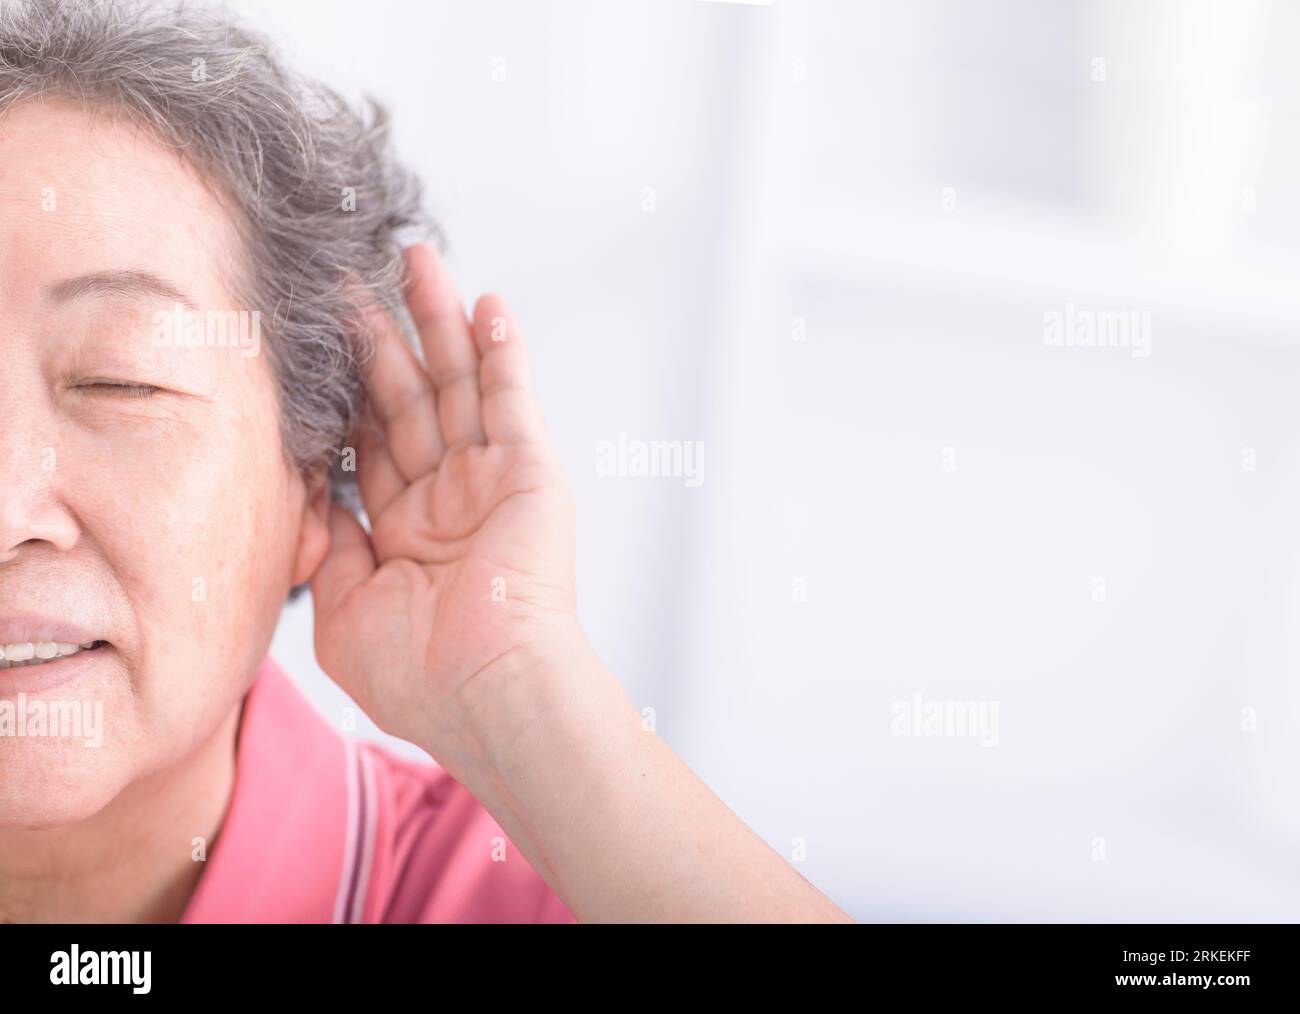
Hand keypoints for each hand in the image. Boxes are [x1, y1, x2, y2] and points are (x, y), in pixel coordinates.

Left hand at [310, 243, 586, 773]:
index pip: (368, 443)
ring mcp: (490, 480)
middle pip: (407, 398)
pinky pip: (511, 399)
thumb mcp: (345, 610)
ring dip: (438, 321)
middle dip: (381, 336)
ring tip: (414, 259)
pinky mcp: (529, 470)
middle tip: (351, 277)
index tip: (315, 340)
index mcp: (404, 531)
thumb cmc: (420, 674)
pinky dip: (502, 352)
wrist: (488, 693)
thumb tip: (313, 491)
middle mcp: (447, 498)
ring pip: (457, 383)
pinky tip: (486, 306)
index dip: (344, 389)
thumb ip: (330, 545)